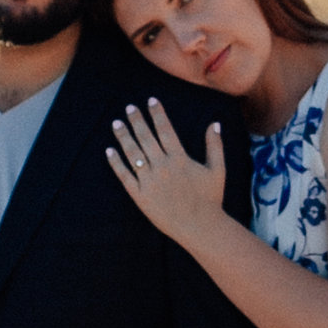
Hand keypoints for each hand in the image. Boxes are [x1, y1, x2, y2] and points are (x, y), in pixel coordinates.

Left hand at [105, 98, 226, 246]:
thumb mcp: (217, 170)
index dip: (157, 114)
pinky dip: (116, 163)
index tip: (150, 101)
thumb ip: (215, 146)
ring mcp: (150, 181)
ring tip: (116, 123)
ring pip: (133, 154)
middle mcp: (163, 167)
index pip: (165, 130)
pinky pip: (124, 176)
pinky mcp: (140, 196)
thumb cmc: (211, 198)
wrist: (200, 227)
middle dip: (137, 121)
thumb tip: (214, 123)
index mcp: (180, 159)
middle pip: (146, 138)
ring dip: (123, 137)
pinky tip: (109, 151)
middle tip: (129, 108)